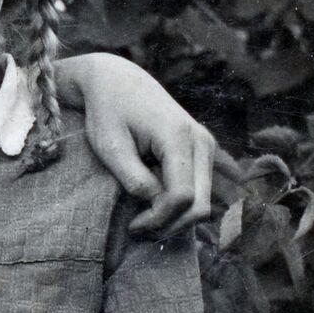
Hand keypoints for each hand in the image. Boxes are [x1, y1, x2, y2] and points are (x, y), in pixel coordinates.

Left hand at [66, 51, 216, 236]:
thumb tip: (155, 205)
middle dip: (170, 225)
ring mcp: (205, 146)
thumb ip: (134, 179)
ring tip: (142, 219)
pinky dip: (177, 205)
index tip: (133, 226)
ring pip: (203, 201)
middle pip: (200, 205)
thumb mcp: (111, 147)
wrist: (118, 81)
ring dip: (175, 218)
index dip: (159, 219)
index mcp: (179, 137)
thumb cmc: (108, 111)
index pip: (181, 197)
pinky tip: (151, 202)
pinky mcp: (202, 151)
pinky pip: (198, 190)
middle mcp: (201, 141)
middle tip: (138, 231)